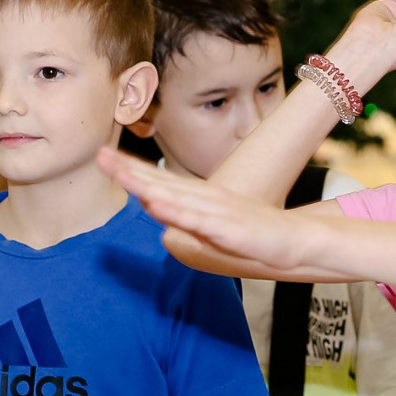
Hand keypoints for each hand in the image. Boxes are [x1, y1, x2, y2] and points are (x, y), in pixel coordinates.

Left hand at [97, 151, 322, 275]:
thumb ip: (187, 215)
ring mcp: (216, 211)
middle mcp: (205, 198)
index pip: (160, 181)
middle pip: (161, 183)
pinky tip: (156, 204)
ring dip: (145, 185)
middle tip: (101, 155)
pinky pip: (197, 220)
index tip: (105, 157)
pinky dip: (176, 211)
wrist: (295, 240)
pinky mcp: (228, 228)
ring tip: (119, 172)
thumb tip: (159, 208)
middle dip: (129, 170)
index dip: (132, 169)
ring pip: (174, 196)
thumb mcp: (214, 222)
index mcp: (200, 198)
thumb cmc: (256, 232)